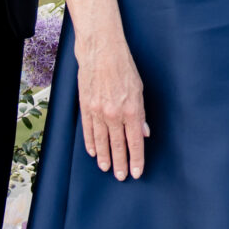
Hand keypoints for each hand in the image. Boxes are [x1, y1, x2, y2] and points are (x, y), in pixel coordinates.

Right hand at [75, 31, 149, 181]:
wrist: (101, 51)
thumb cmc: (124, 67)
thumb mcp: (139, 89)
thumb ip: (141, 114)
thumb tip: (143, 132)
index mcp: (131, 110)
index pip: (134, 142)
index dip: (136, 159)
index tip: (136, 172)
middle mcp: (113, 114)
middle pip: (117, 145)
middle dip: (121, 163)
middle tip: (121, 177)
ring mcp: (97, 112)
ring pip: (101, 141)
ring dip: (105, 157)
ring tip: (107, 169)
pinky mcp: (85, 107)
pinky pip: (88, 131)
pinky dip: (90, 143)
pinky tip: (93, 153)